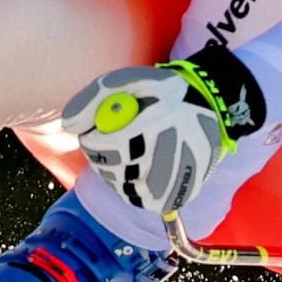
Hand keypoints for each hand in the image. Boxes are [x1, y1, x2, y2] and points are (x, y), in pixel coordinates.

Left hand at [65, 45, 265, 223]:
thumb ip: (95, 96)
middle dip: (106, 151)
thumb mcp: (130, 80)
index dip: (95, 134)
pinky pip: (134, 196)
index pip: (99, 145)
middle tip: (122, 135)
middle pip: (108, 168)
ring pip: (119, 184)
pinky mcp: (168, 201)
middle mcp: (157, 164)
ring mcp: (163, 188)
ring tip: (139, 146)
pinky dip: (134, 181)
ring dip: (119, 167)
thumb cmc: (166, 92)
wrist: (211, 109)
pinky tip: (148, 163)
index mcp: (148, 131)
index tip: (106, 124)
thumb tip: (69, 124)